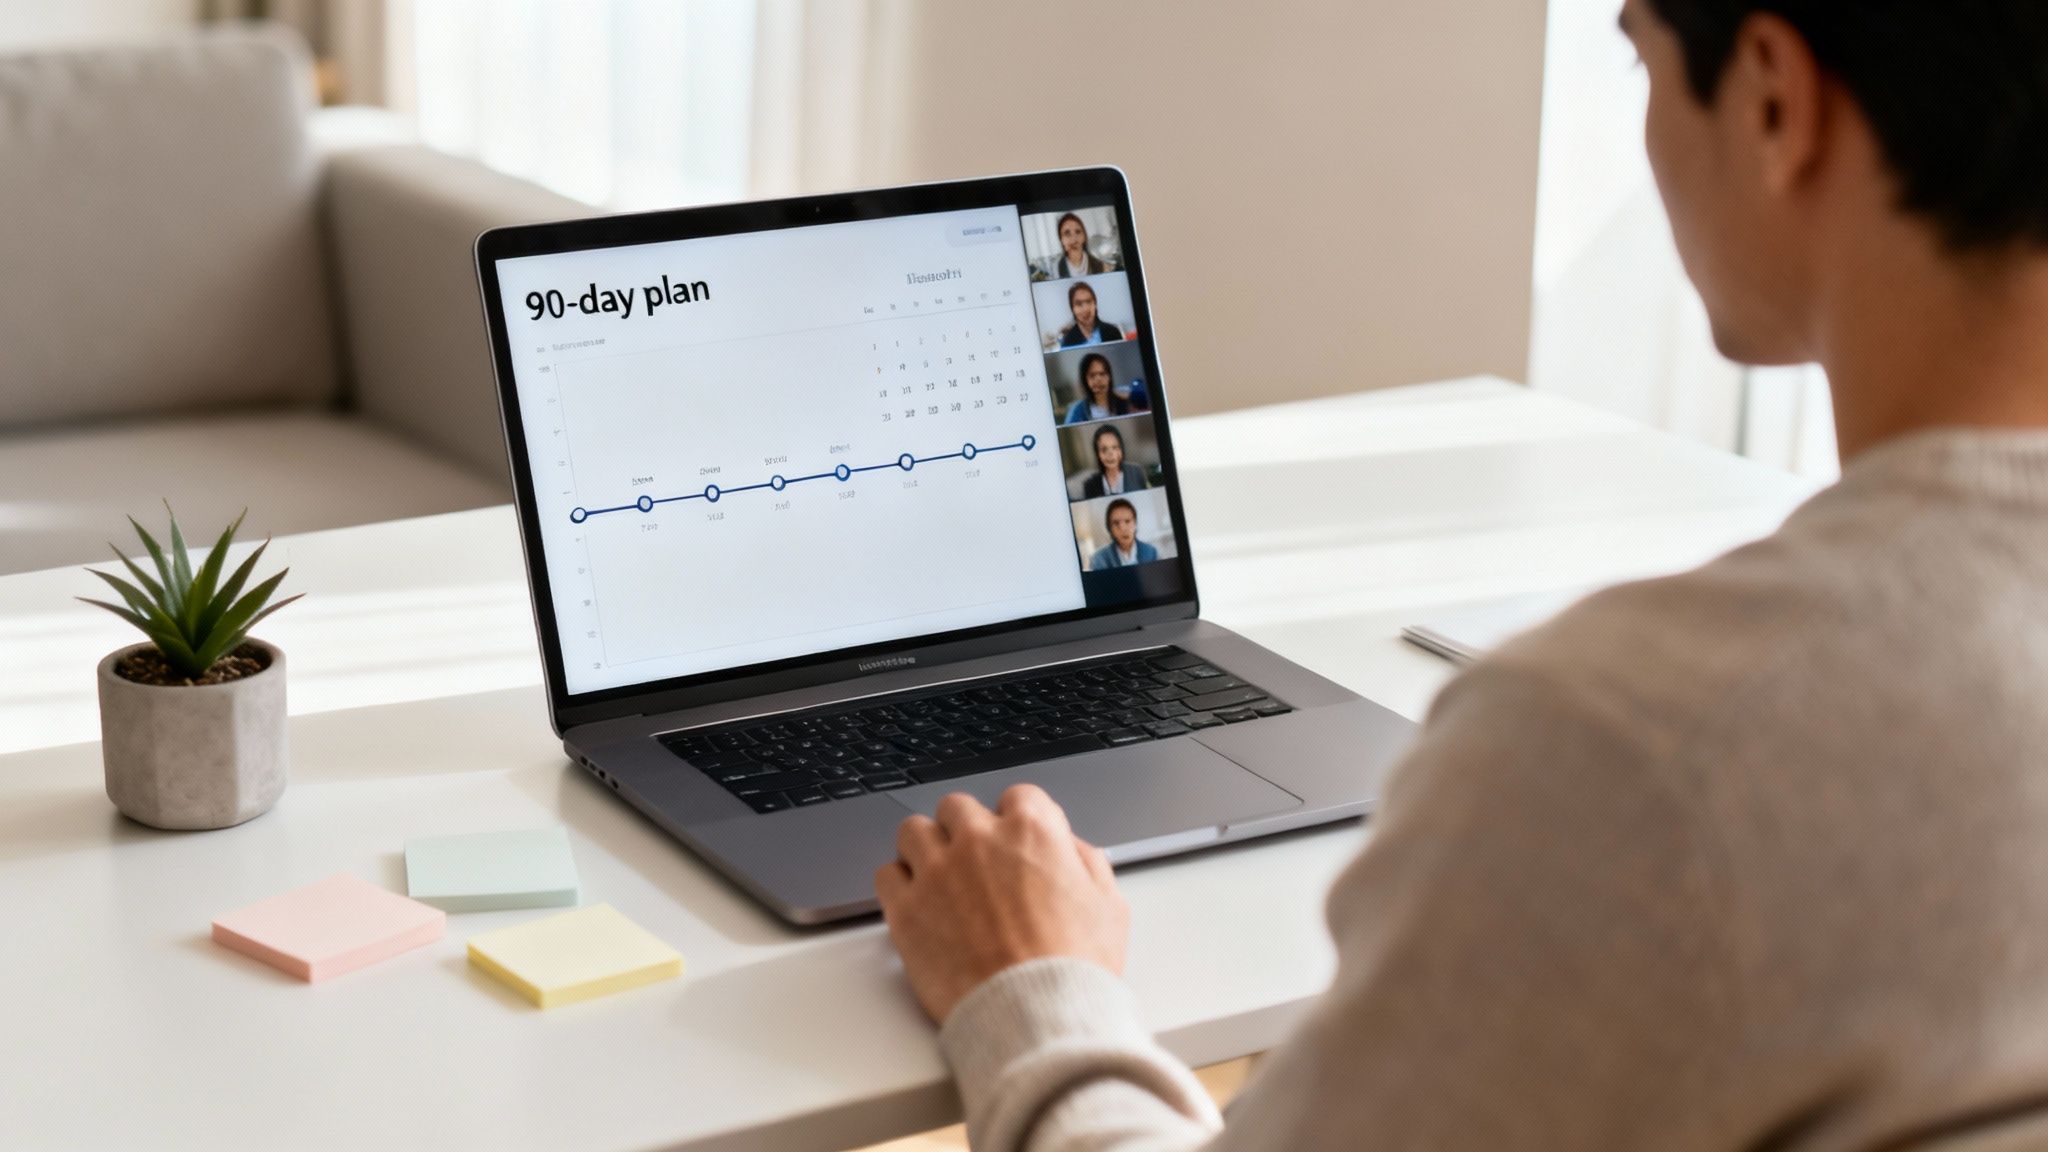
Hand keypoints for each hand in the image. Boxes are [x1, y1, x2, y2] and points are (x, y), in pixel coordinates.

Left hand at [874, 784, 1128, 1023]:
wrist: (1037, 1016)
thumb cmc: (1074, 969)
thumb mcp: (1110, 907)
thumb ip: (1087, 863)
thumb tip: (1070, 850)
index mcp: (1032, 831)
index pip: (1018, 796)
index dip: (1019, 822)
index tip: (1016, 844)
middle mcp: (979, 840)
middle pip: (957, 807)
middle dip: (966, 830)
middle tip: (975, 863)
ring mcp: (937, 872)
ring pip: (914, 831)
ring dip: (927, 849)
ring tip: (940, 878)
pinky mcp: (906, 909)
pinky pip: (886, 875)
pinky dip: (899, 885)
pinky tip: (917, 903)